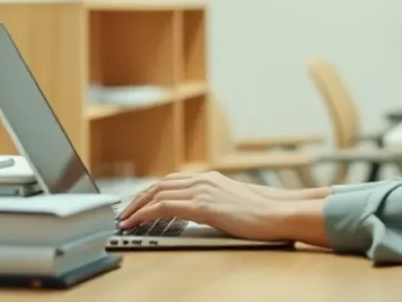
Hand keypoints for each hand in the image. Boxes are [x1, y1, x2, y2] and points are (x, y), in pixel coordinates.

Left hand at [117, 171, 295, 241]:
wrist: (276, 213)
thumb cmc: (260, 213)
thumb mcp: (232, 202)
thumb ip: (214, 201)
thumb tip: (200, 212)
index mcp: (209, 178)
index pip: (171, 181)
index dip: (150, 192)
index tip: (137, 202)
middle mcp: (203, 180)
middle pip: (160, 185)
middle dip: (138, 198)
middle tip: (124, 211)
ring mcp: (202, 190)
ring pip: (157, 194)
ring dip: (136, 206)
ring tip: (124, 219)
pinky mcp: (202, 206)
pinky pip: (163, 207)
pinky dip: (144, 213)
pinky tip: (134, 222)